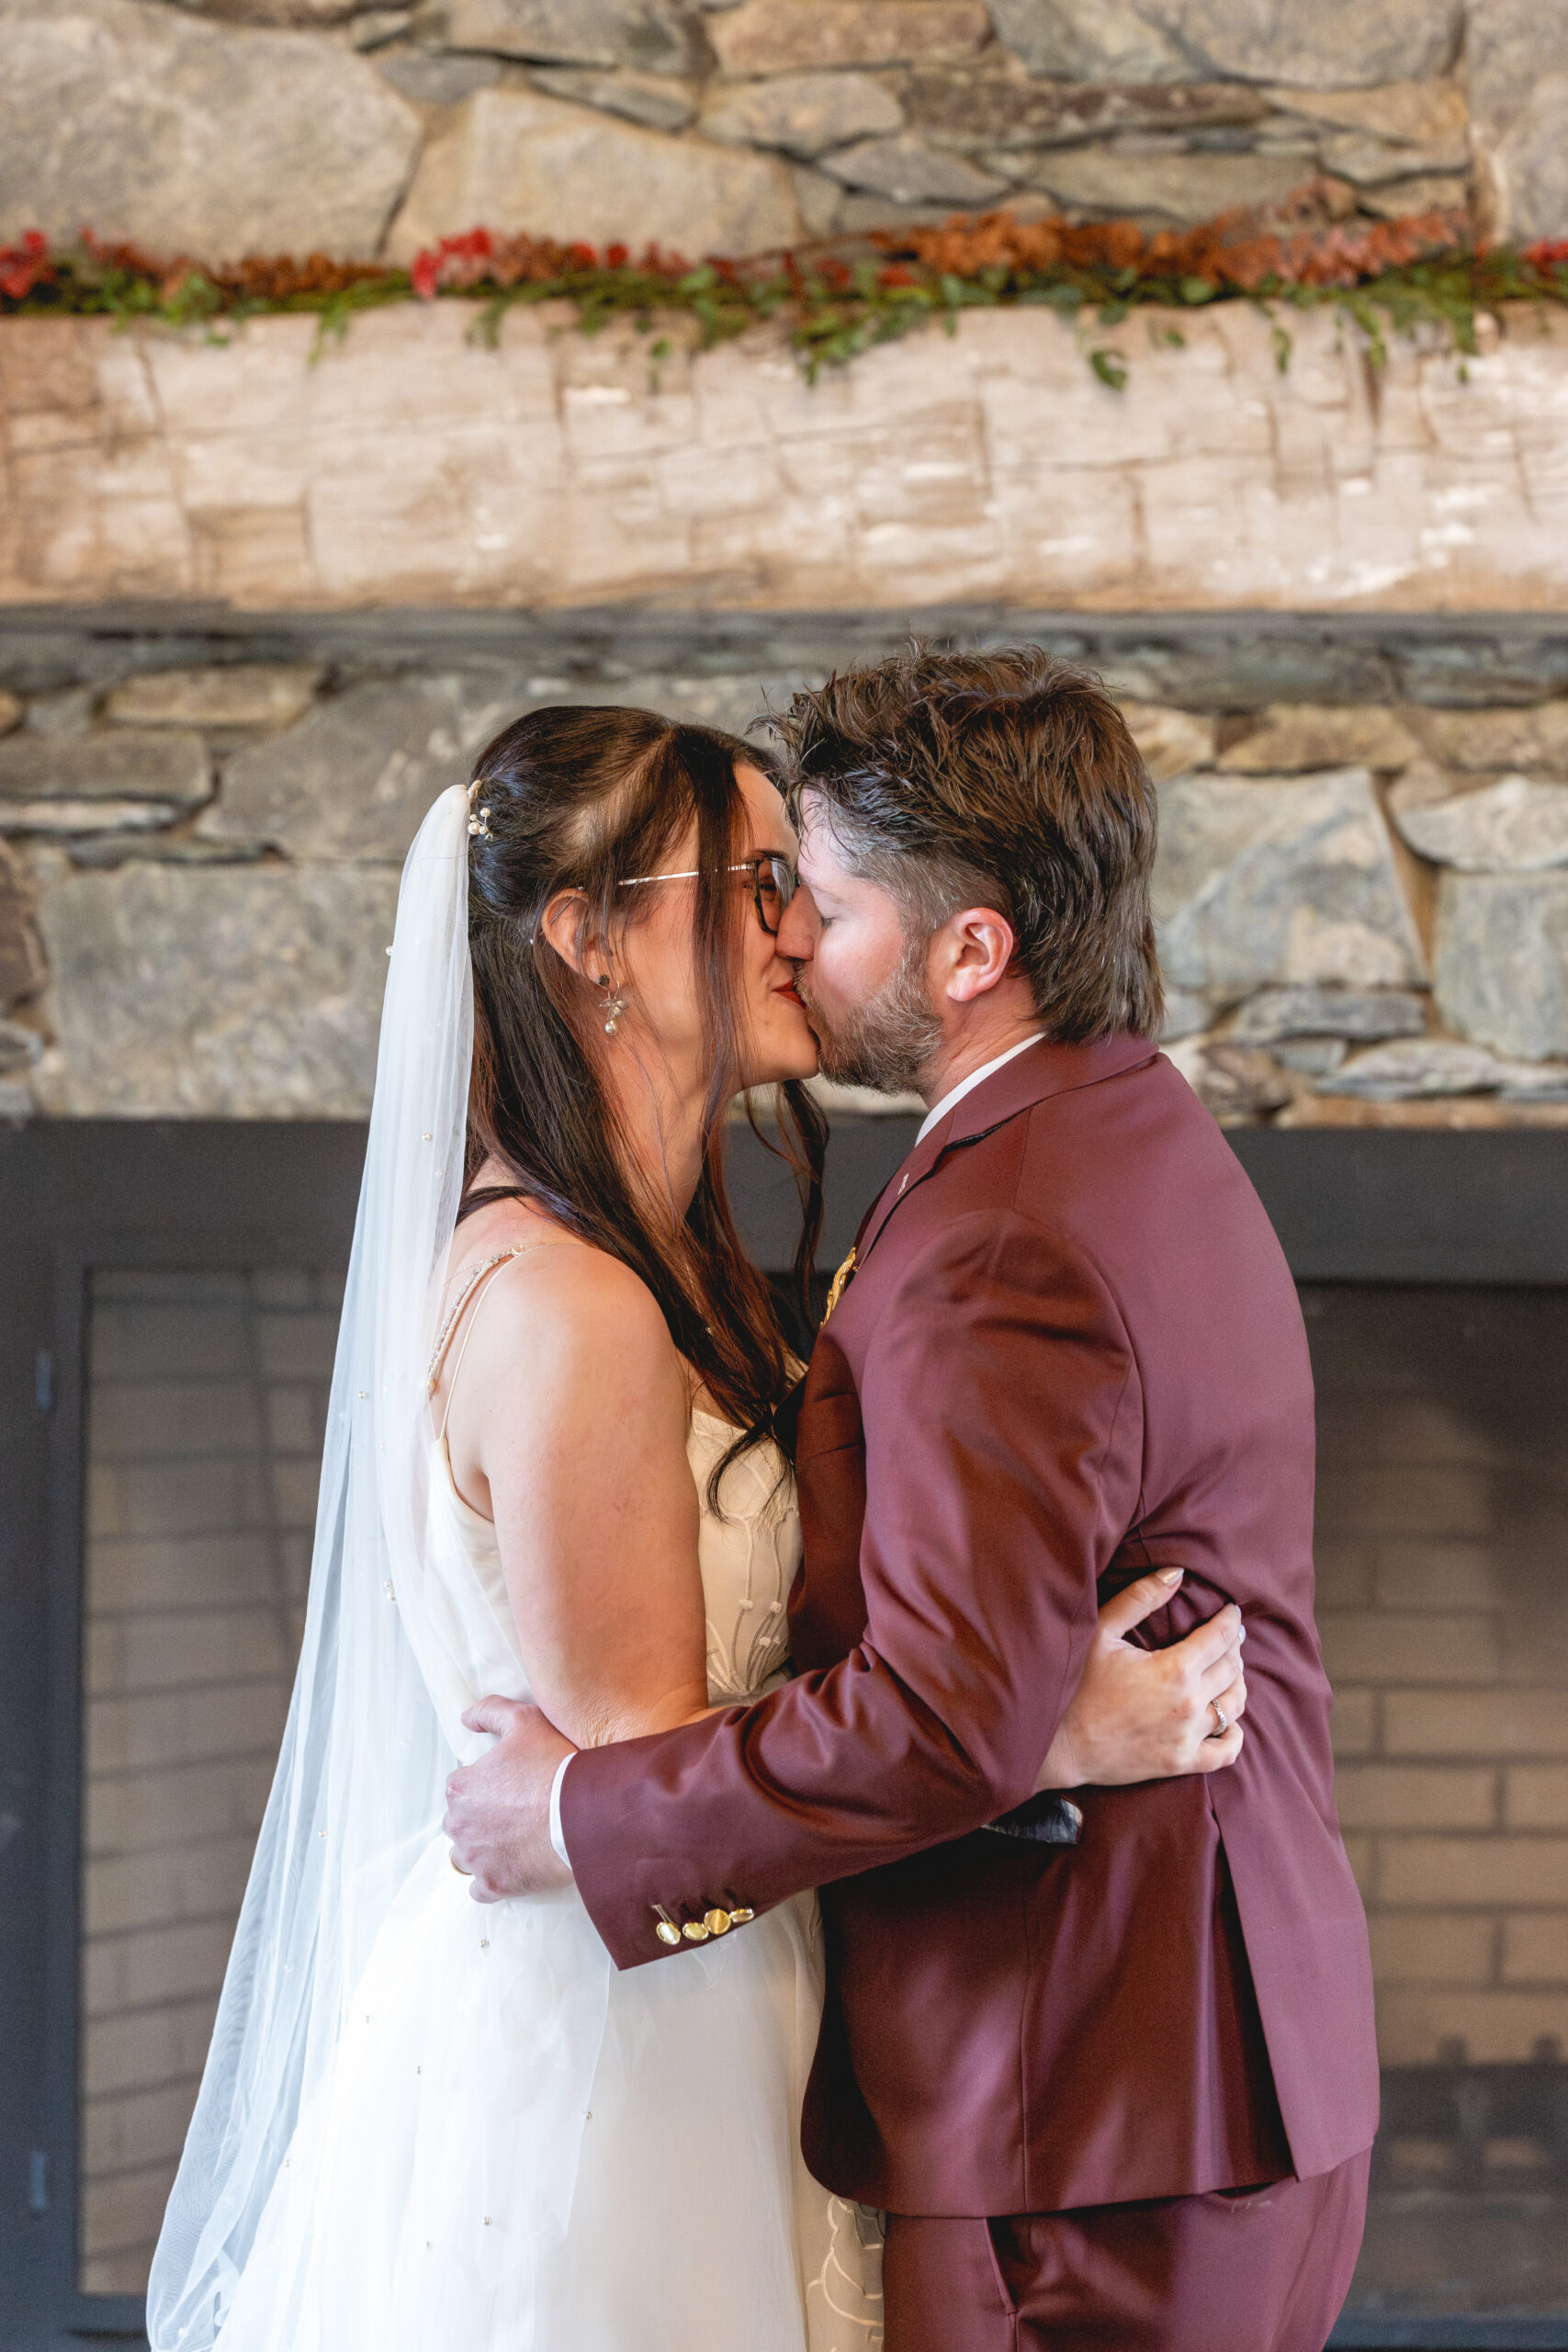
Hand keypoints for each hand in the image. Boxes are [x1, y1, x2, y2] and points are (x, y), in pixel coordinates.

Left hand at [443, 1697, 576, 1901]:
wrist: (586, 1813)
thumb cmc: (555, 1765)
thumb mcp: (525, 1721)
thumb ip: (490, 1712)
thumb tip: (467, 1718)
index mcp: (461, 1788)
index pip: (459, 1787)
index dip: (484, 1784)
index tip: (508, 1786)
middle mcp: (460, 1826)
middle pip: (459, 1823)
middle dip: (479, 1818)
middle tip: (514, 1811)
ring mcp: (477, 1859)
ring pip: (467, 1856)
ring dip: (483, 1849)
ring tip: (514, 1839)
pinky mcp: (495, 1885)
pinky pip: (480, 1889)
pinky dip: (491, 1880)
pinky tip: (511, 1866)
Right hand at [1035, 1569, 1245, 1789]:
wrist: (1060, 1744)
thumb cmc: (1076, 1684)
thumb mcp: (1101, 1632)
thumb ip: (1140, 1598)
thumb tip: (1177, 1573)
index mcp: (1174, 1669)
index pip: (1219, 1638)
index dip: (1229, 1621)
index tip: (1231, 1612)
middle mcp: (1189, 1704)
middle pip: (1231, 1670)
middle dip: (1234, 1648)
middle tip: (1229, 1637)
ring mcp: (1187, 1737)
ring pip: (1234, 1706)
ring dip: (1237, 1684)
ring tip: (1230, 1671)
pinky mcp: (1181, 1762)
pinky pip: (1226, 1752)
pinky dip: (1235, 1735)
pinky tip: (1229, 1721)